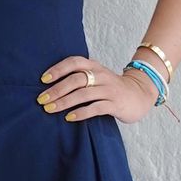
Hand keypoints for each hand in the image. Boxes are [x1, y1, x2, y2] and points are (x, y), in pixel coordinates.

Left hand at [38, 55, 156, 124]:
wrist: (140, 94)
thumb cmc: (110, 87)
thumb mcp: (96, 77)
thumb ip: (79, 77)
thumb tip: (50, 86)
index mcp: (94, 66)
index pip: (74, 62)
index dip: (58, 69)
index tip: (43, 79)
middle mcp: (101, 75)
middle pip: (76, 79)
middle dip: (56, 89)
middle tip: (41, 99)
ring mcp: (109, 90)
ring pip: (84, 94)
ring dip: (64, 102)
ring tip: (49, 109)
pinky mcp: (115, 104)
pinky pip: (96, 108)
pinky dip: (81, 113)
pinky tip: (69, 117)